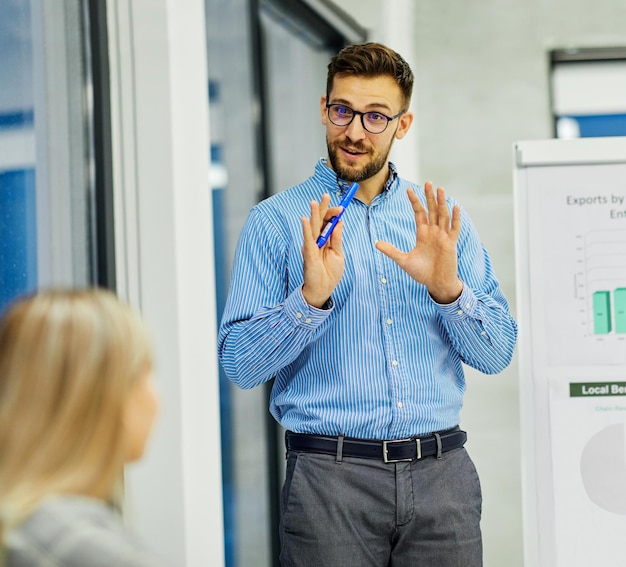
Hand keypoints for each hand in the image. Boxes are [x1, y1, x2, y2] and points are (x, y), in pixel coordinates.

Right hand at [301, 194, 344, 307]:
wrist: (324, 289)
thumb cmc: (330, 273)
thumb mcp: (338, 254)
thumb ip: (337, 239)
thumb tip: (339, 222)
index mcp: (325, 240)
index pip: (328, 222)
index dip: (334, 213)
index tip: (342, 207)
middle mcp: (317, 240)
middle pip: (320, 221)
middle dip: (323, 208)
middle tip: (326, 195)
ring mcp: (311, 246)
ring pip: (313, 227)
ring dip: (313, 214)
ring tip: (314, 202)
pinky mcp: (308, 253)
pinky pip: (307, 239)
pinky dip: (306, 229)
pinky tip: (304, 219)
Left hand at [375, 182, 462, 303]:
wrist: (436, 284)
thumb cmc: (422, 273)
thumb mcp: (404, 260)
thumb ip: (391, 251)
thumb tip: (376, 244)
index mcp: (423, 234)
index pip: (419, 213)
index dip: (415, 201)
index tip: (408, 190)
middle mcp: (433, 232)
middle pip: (432, 210)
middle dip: (429, 197)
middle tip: (427, 182)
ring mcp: (443, 237)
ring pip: (443, 215)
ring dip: (442, 202)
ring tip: (440, 189)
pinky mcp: (451, 243)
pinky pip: (454, 228)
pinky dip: (455, 218)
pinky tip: (455, 206)